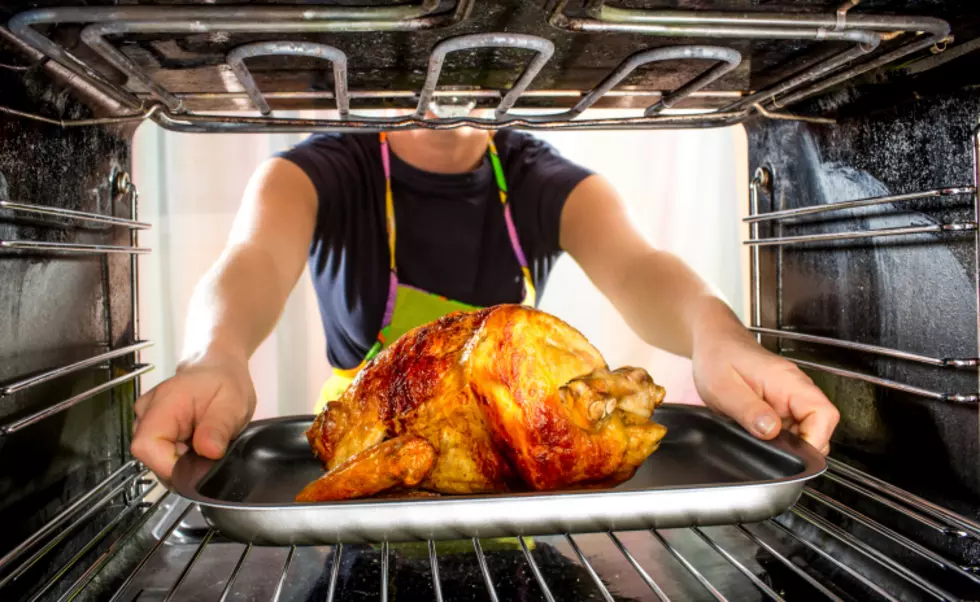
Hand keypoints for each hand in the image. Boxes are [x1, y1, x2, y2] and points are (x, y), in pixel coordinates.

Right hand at [131, 349, 255, 479]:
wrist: (219, 370)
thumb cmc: (225, 382)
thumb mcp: (233, 404)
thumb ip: (219, 428)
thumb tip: (209, 452)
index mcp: (164, 403)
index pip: (147, 446)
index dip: (171, 465)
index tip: (198, 464)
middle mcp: (146, 412)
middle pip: (150, 456)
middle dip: (181, 464)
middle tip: (209, 451)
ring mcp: (146, 421)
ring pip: (156, 458)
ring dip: (182, 460)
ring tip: (204, 443)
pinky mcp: (152, 429)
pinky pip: (161, 454)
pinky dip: (180, 455)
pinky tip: (195, 443)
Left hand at [690, 302, 838, 453]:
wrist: (713, 343)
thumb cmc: (717, 356)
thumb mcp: (724, 388)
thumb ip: (748, 411)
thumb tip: (771, 432)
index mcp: (788, 381)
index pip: (824, 414)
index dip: (814, 439)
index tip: (792, 453)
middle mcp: (795, 389)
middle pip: (820, 427)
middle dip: (800, 446)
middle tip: (770, 450)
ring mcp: (789, 398)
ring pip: (805, 431)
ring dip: (787, 443)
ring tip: (758, 439)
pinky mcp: (780, 406)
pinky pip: (790, 429)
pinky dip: (778, 438)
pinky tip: (756, 435)